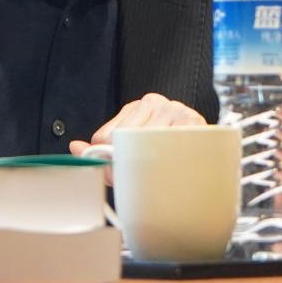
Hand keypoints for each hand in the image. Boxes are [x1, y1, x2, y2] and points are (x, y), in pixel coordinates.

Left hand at [68, 93, 205, 182]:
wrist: (207, 146)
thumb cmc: (167, 148)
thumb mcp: (134, 146)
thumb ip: (101, 149)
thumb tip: (74, 146)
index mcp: (136, 107)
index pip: (106, 136)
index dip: (107, 160)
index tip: (115, 173)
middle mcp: (155, 103)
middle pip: (124, 141)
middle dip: (125, 164)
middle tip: (136, 179)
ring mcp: (175, 110)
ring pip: (146, 144)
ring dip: (149, 164)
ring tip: (157, 172)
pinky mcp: (194, 123)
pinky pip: (171, 147)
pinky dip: (169, 162)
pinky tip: (172, 165)